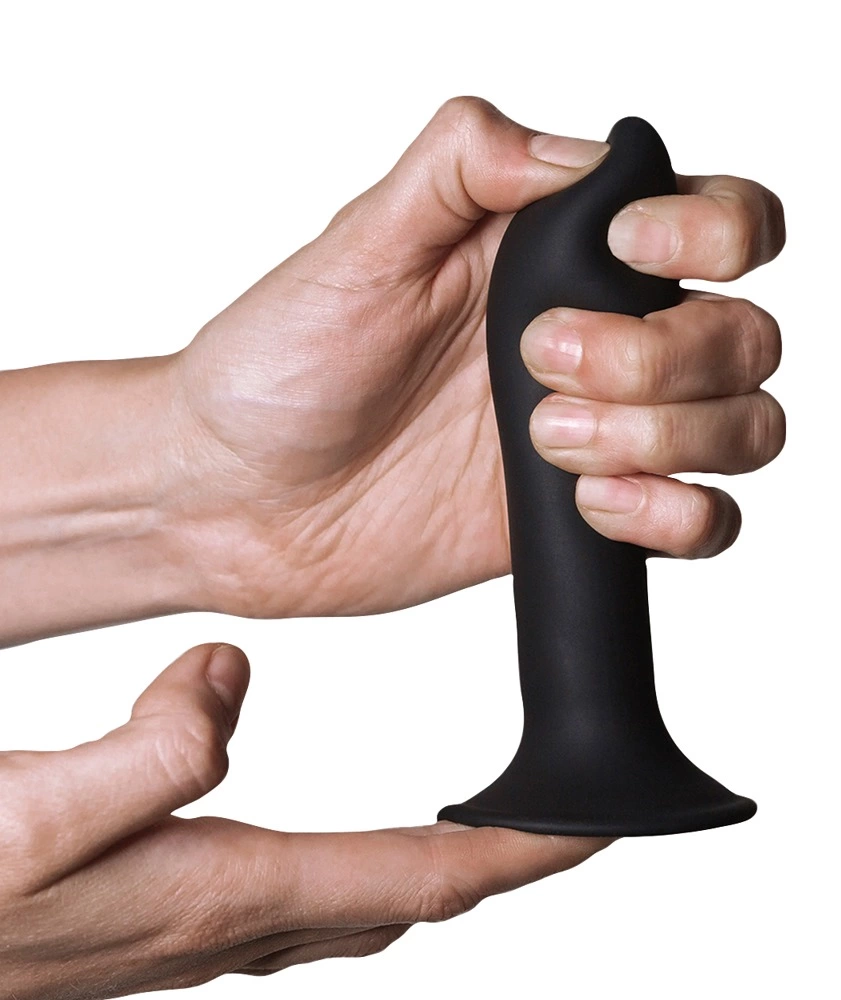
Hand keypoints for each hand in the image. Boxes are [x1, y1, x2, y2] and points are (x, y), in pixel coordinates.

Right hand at [0, 644, 607, 996]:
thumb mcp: (39, 816)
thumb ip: (149, 754)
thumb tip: (228, 680)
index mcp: (226, 894)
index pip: (418, 879)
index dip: (517, 854)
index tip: (588, 830)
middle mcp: (229, 926)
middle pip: (401, 898)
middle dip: (485, 863)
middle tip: (546, 824)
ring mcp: (199, 935)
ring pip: (348, 901)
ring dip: (418, 865)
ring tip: (467, 826)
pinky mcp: (164, 922)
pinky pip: (290, 894)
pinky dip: (341, 865)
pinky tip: (319, 846)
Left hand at [172, 97, 784, 618]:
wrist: (236, 499)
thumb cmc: (279, 371)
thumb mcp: (357, 246)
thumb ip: (461, 167)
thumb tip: (581, 152)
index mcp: (549, 256)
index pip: (715, 219)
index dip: (713, 233)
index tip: (630, 255)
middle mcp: (593, 339)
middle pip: (743, 335)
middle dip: (665, 356)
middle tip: (539, 368)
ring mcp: (596, 435)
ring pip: (742, 427)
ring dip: (673, 436)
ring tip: (551, 442)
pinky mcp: (580, 518)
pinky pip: (697, 522)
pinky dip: (677, 516)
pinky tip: (590, 504)